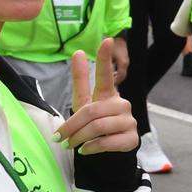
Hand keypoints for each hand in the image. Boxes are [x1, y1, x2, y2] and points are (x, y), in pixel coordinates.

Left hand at [55, 38, 136, 153]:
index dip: (105, 58)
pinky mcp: (131, 138)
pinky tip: (85, 150)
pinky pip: (107, 140)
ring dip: (79, 138)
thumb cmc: (95, 124)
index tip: (107, 40)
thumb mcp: (83, 104)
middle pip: (91, 111)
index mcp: (108, 94)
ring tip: (71, 144)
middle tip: (59, 138)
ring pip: (98, 126)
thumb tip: (78, 52)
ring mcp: (129, 121)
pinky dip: (91, 147)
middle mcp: (121, 104)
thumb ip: (80, 81)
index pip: (106, 75)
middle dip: (72, 126)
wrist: (110, 151)